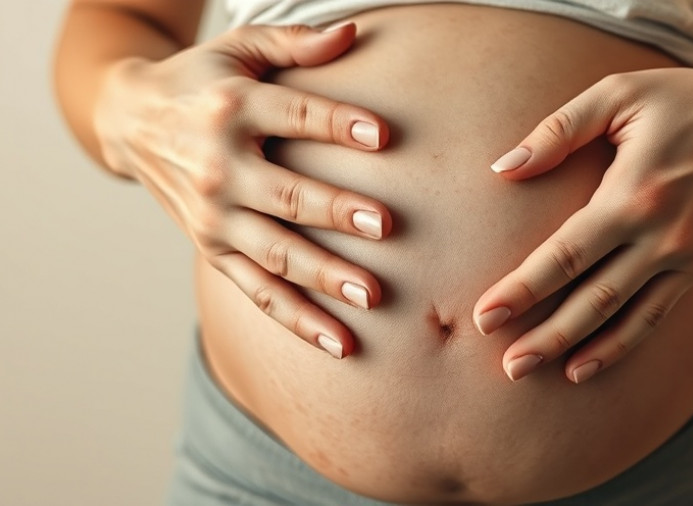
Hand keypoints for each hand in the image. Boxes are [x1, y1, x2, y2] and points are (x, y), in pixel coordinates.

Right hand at [94, 23, 391, 358]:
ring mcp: (214, 216)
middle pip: (286, 195)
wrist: (131, 122)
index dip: (338, 125)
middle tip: (384, 225)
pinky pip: (258, 291)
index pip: (294, 116)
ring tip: (370, 295)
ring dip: (322, 276)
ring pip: (275, 254)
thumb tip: (353, 33)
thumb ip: (295, 43)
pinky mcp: (213, 248)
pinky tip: (339, 341)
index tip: (383, 137)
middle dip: (335, 212)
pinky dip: (297, 318)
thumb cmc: (202, 82)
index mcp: (232, 110)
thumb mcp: (240, 50)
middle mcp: (219, 168)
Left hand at [473, 60, 692, 382]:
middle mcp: (661, 235)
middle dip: (544, 335)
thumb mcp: (617, 95)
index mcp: (634, 193)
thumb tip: (505, 168)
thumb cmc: (682, 100)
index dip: (523, 289)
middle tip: (506, 364)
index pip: (566, 254)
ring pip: (622, 317)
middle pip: (592, 299)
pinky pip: (654, 315)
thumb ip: (559, 131)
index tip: (486, 315)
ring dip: (576, 349)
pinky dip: (620, 344)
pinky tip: (585, 365)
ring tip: (532, 372)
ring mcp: (684, 255)